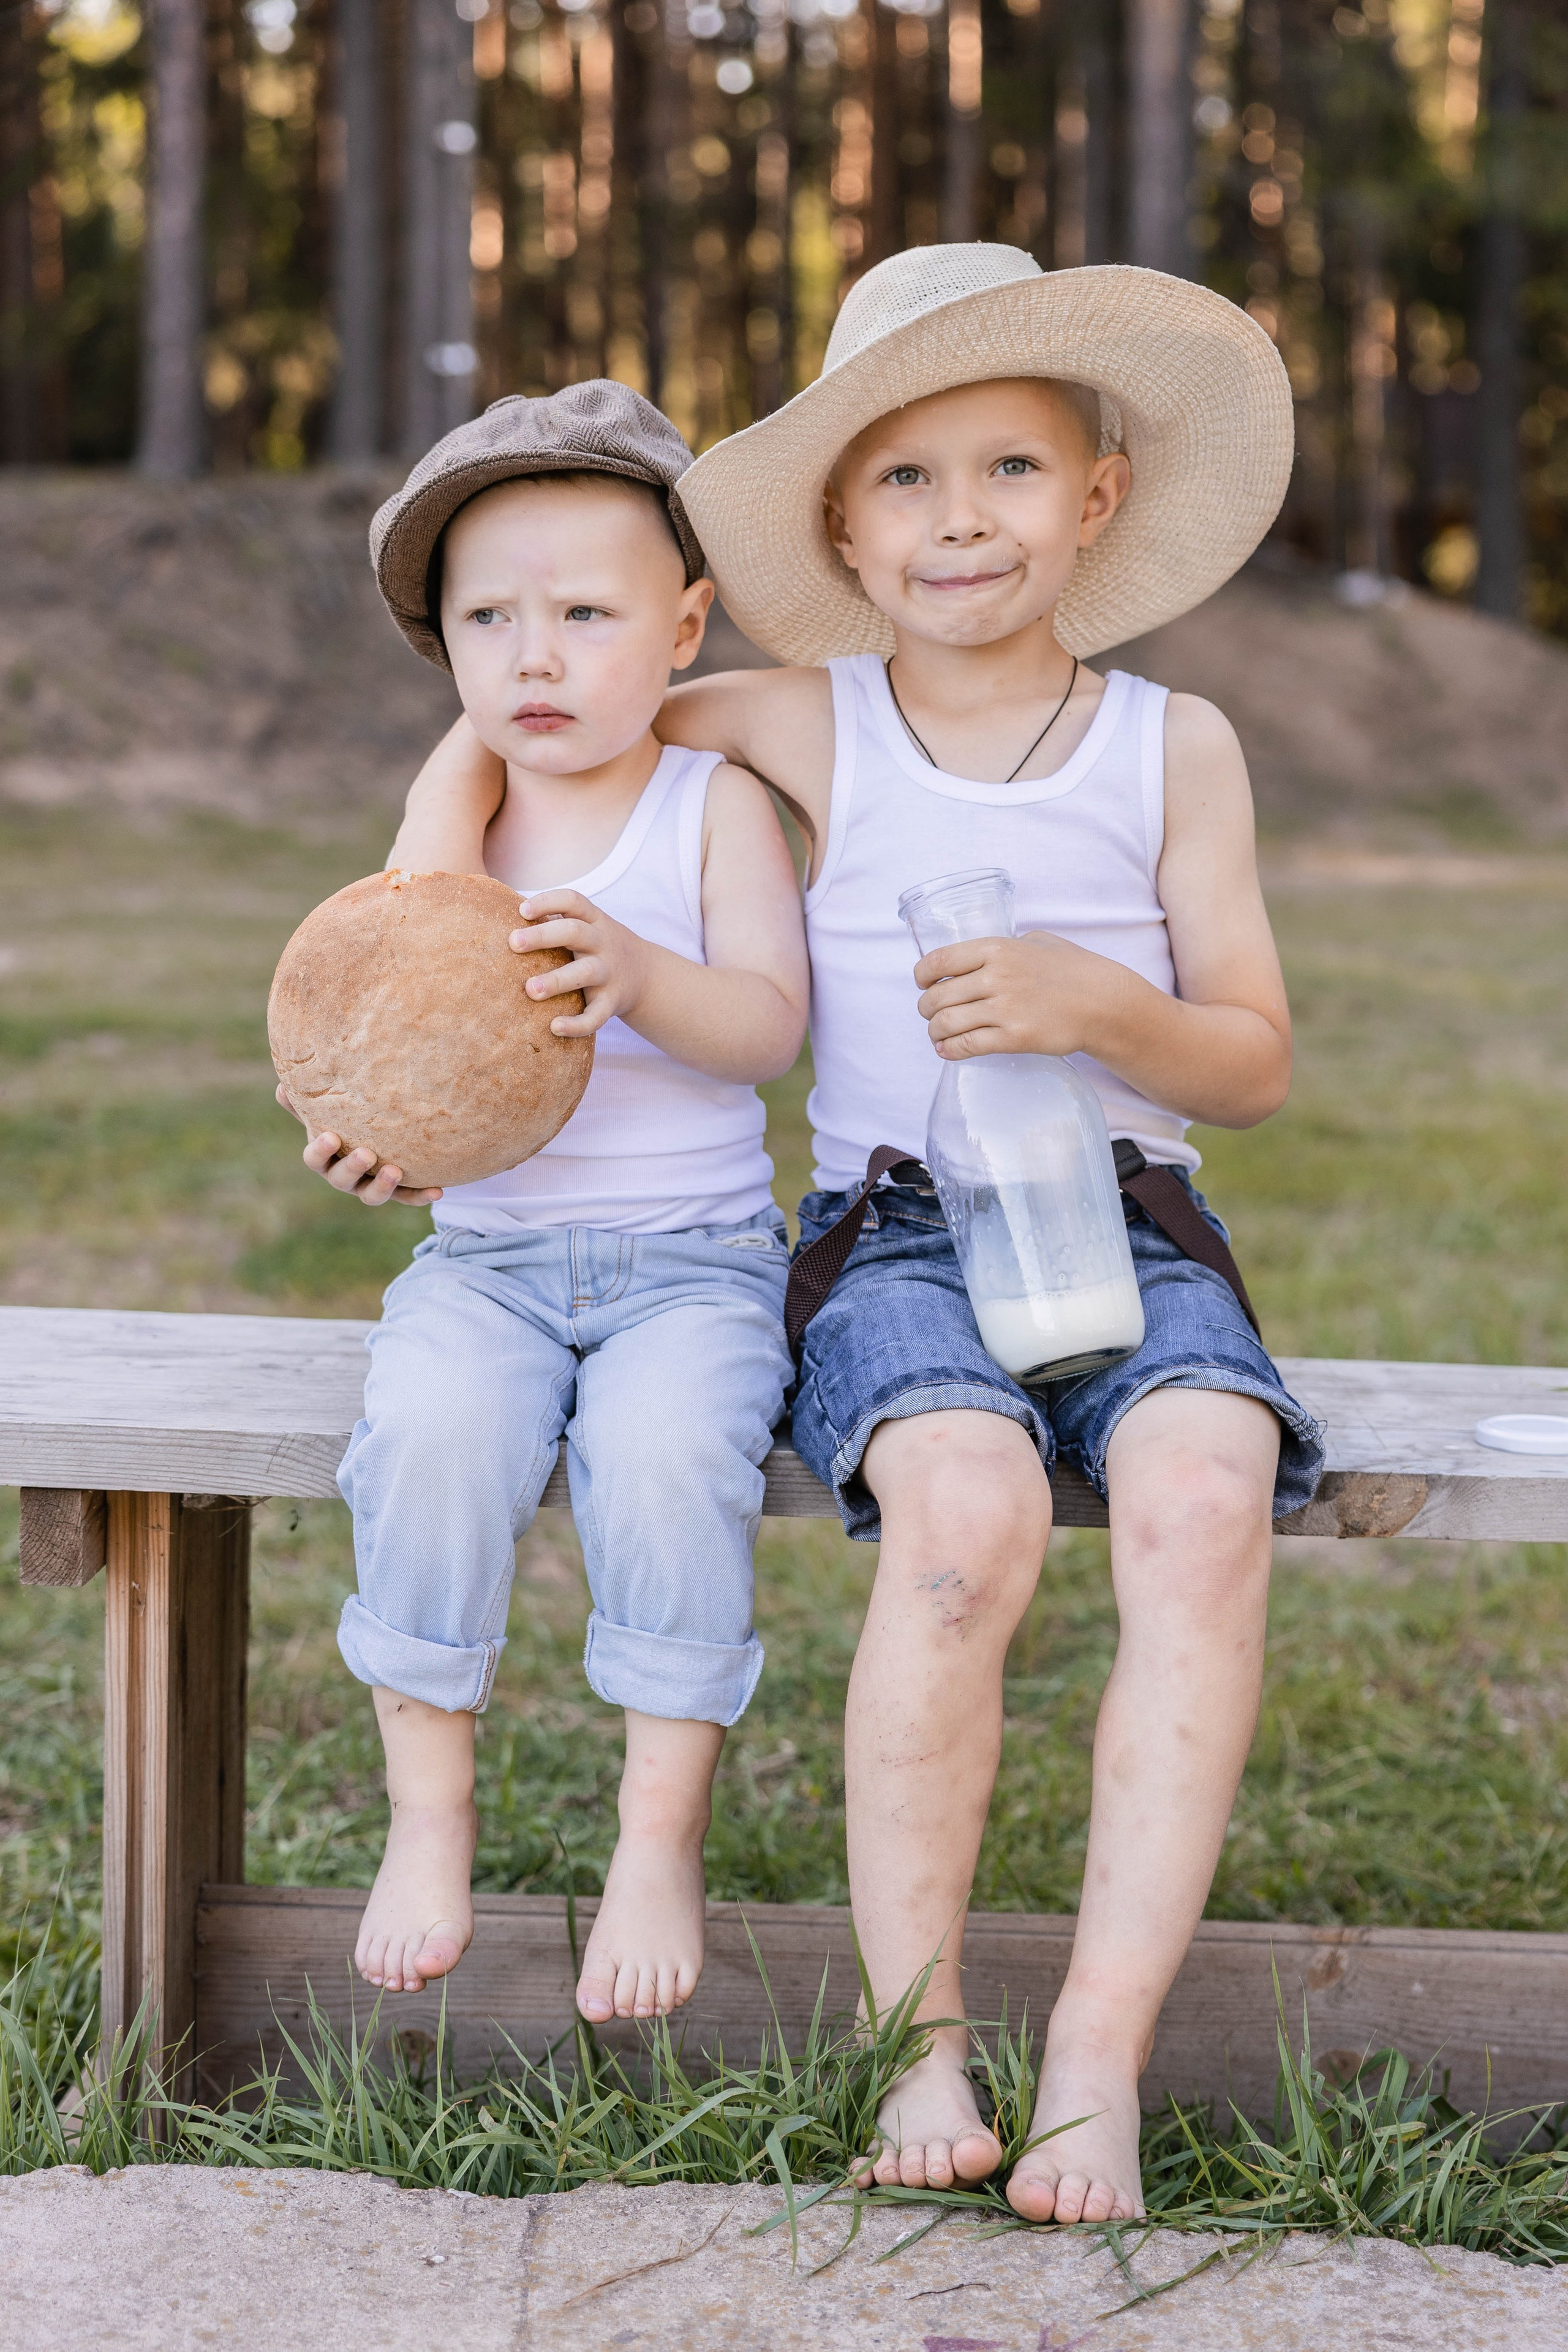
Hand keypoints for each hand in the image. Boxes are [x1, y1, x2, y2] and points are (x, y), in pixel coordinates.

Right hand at [276, 1084, 442, 1206]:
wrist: (377, 1136)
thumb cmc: (344, 1120)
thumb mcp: (327, 1110)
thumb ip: (308, 1101)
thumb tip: (284, 1084)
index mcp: (324, 1157)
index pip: (315, 1158)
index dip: (321, 1151)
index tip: (331, 1137)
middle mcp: (344, 1176)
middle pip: (341, 1180)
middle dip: (353, 1168)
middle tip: (366, 1154)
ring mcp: (369, 1187)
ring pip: (371, 1196)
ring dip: (383, 1186)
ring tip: (396, 1171)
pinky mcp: (396, 1192)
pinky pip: (407, 1198)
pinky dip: (420, 1196)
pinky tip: (438, 1190)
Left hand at [510, 889, 650, 1037]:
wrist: (646, 975)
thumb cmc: (597, 948)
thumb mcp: (587, 926)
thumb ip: (555, 922)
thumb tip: (501, 917)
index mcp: (594, 920)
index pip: (573, 902)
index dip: (548, 902)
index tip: (522, 910)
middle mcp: (602, 943)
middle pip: (575, 932)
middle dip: (543, 936)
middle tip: (513, 943)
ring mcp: (608, 973)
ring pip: (584, 973)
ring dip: (556, 980)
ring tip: (529, 990)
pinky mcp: (612, 1002)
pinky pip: (596, 1015)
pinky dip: (577, 1024)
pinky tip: (553, 1028)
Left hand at [913, 932, 1129, 1061]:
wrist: (1104, 1002)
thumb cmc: (1073, 969)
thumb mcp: (1038, 941)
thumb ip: (1006, 946)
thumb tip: (980, 957)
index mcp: (997, 948)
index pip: (938, 961)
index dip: (922, 976)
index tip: (922, 983)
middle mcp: (996, 976)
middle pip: (937, 997)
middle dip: (927, 1008)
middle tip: (931, 1013)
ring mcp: (1005, 1008)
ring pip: (947, 1023)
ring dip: (935, 1031)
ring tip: (938, 1033)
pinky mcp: (1014, 1038)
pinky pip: (967, 1046)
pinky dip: (949, 1050)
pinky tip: (946, 1050)